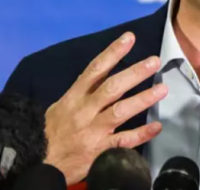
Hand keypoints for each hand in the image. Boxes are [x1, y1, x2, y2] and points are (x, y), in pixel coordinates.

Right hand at [43, 32, 167, 183]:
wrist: (36, 161)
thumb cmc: (50, 132)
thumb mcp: (60, 107)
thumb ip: (81, 92)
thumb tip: (101, 75)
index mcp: (74, 97)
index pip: (95, 70)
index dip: (112, 53)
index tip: (129, 38)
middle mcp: (84, 110)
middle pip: (112, 87)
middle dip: (134, 73)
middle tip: (154, 61)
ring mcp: (93, 130)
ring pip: (120, 111)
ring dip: (143, 99)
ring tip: (163, 89)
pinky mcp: (99, 151)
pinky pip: (123, 141)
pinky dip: (141, 134)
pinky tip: (157, 126)